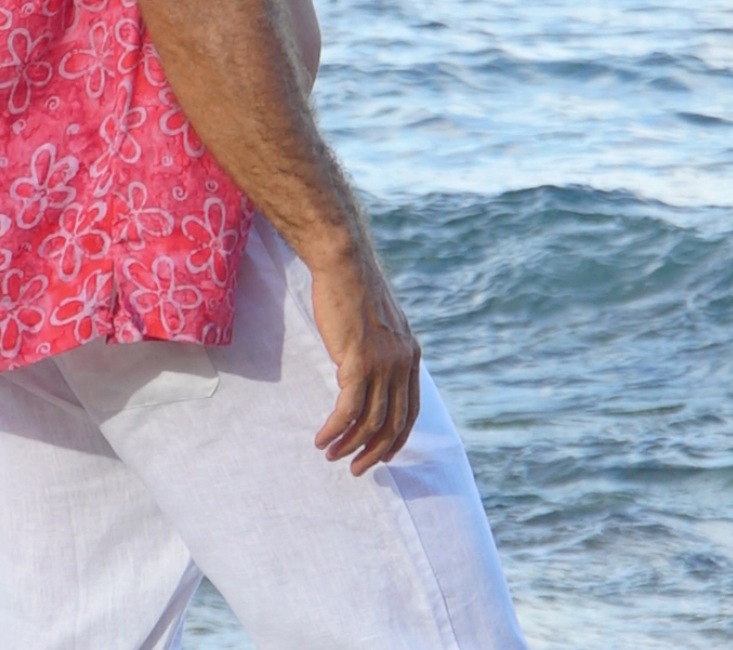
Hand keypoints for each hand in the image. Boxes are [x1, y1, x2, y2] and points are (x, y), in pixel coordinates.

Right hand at [310, 249, 421, 474]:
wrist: (344, 263)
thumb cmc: (353, 289)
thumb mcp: (380, 322)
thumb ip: (383, 349)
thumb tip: (372, 372)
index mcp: (410, 355)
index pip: (411, 410)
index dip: (396, 438)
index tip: (381, 456)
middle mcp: (402, 362)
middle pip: (393, 423)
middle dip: (373, 452)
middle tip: (355, 469)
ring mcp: (382, 363)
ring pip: (370, 421)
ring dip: (349, 444)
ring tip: (330, 454)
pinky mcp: (358, 360)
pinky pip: (348, 409)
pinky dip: (335, 429)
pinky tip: (321, 438)